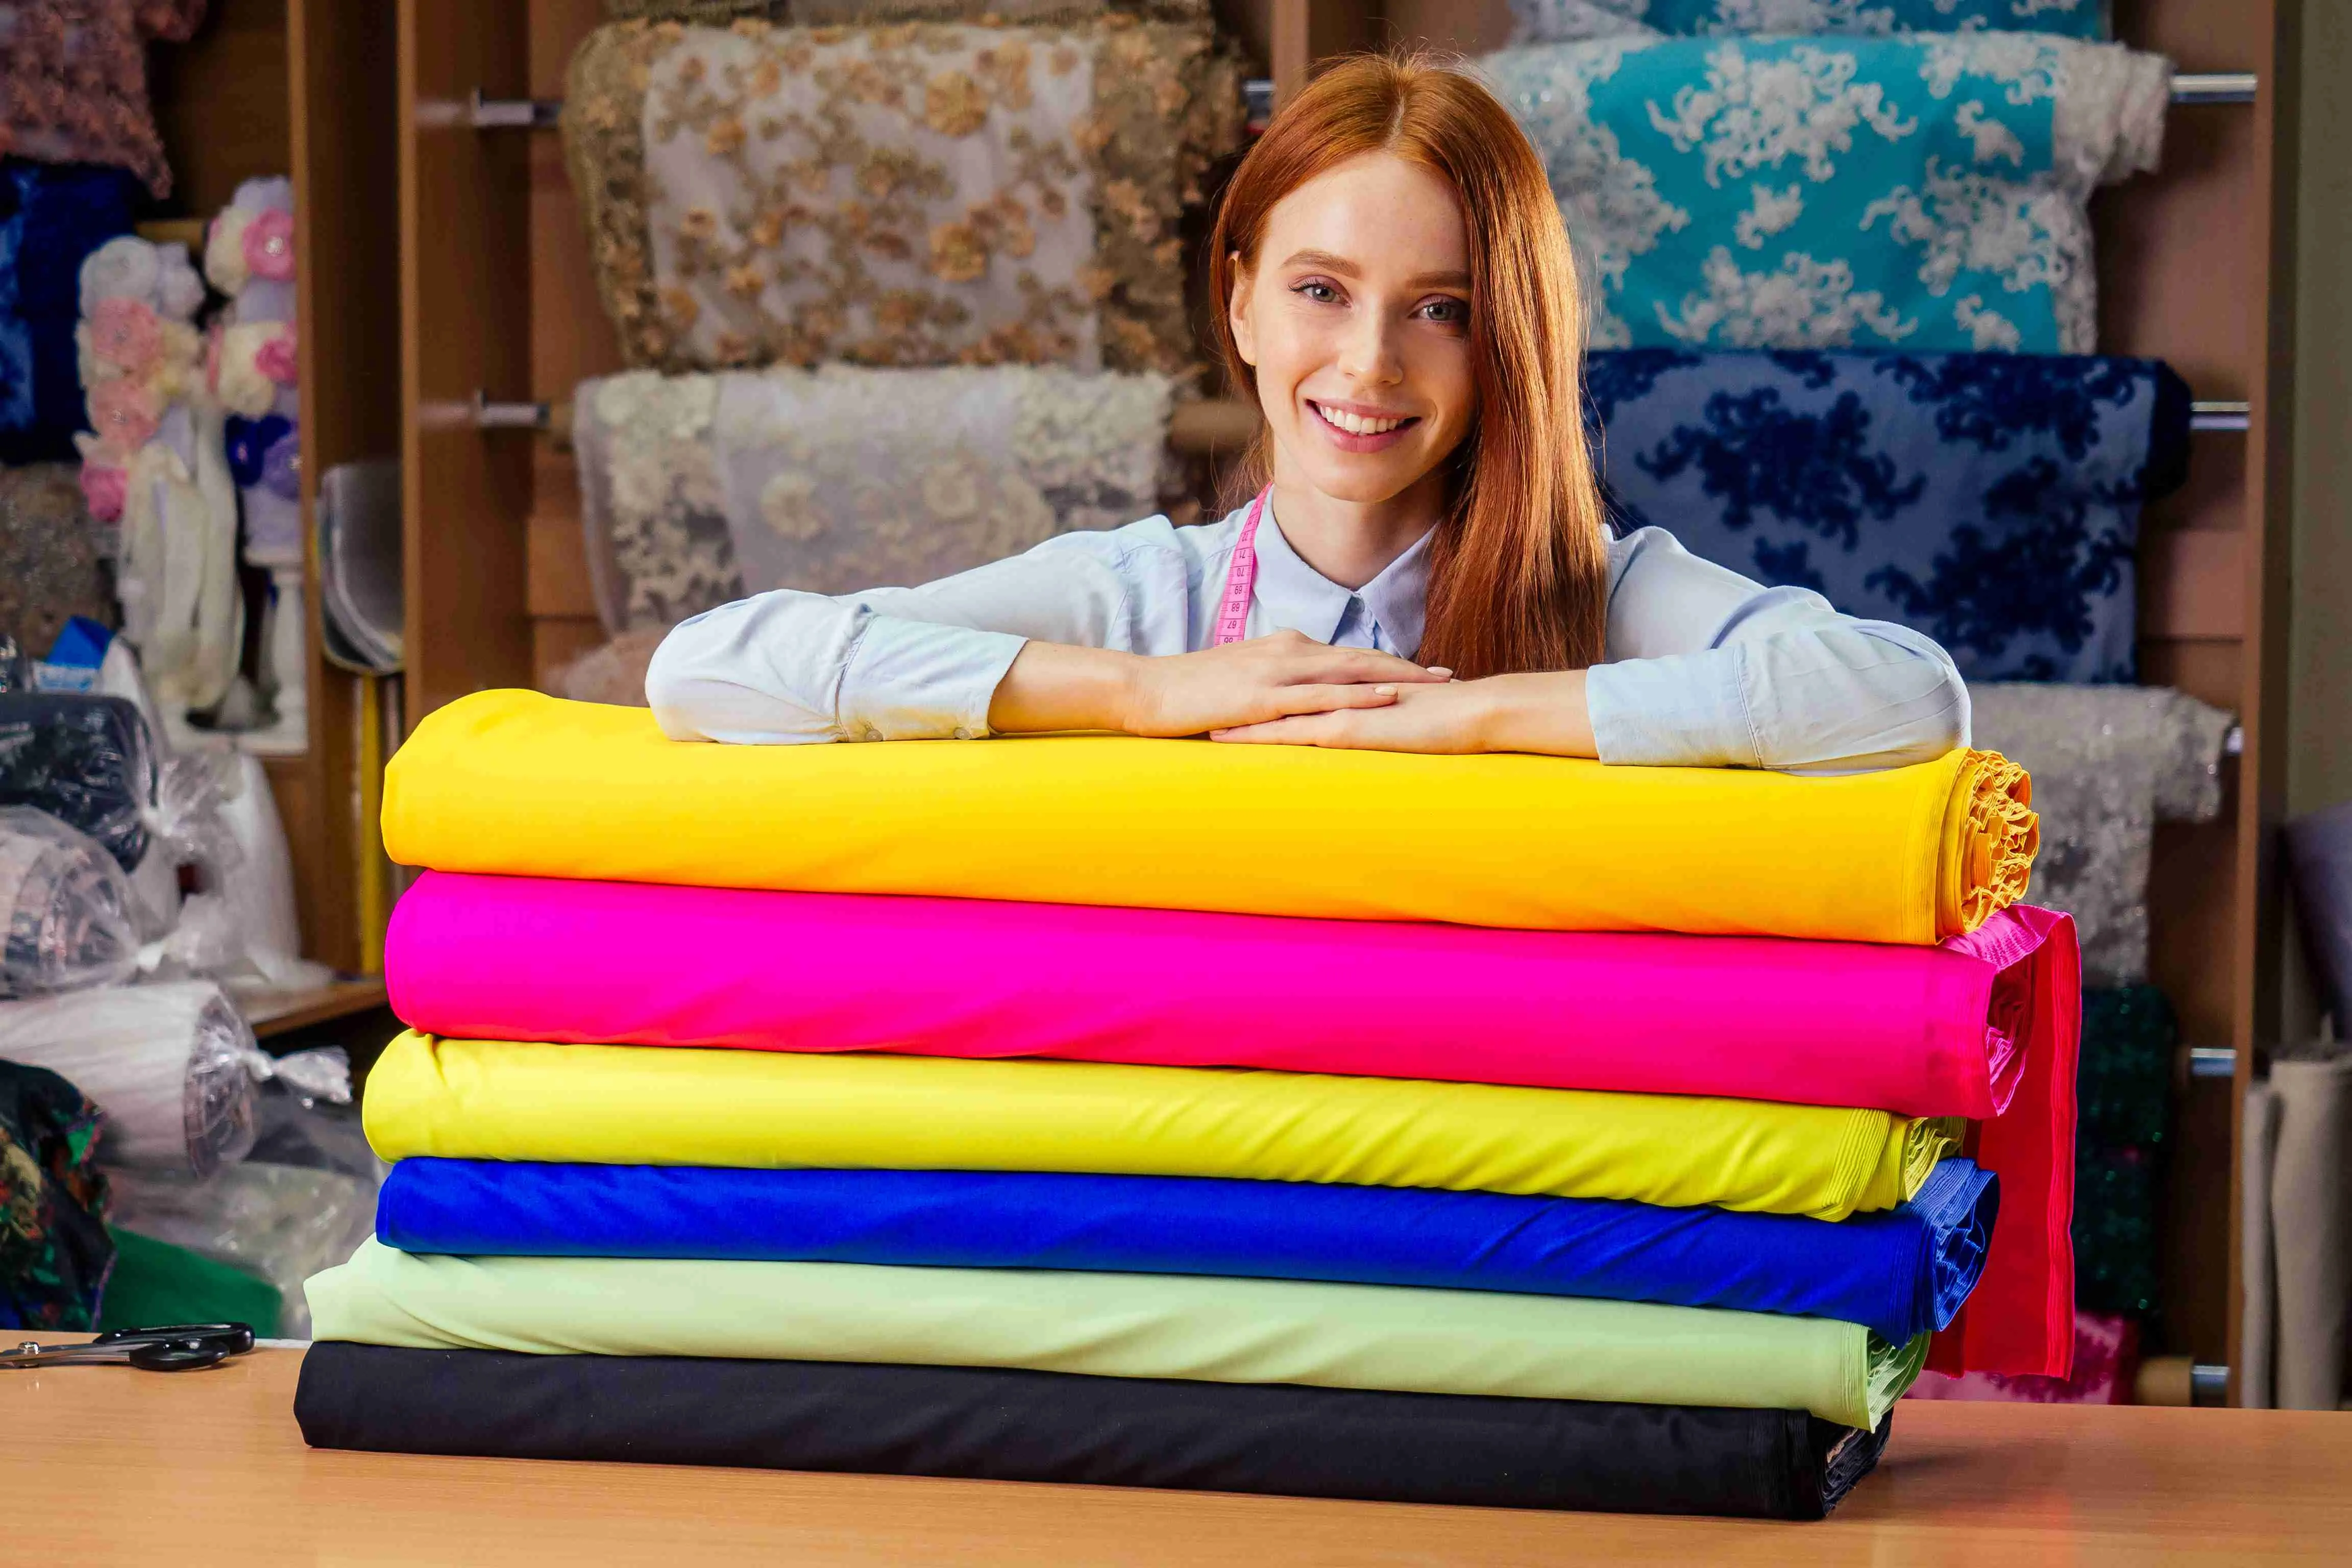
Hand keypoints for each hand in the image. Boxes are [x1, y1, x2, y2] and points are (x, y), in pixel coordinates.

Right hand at [988, 631, 1447, 737]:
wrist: (1145, 689)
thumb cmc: (1187, 693)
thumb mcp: (1238, 685)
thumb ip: (1272, 689)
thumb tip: (1294, 705)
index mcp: (1284, 649)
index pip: (1346, 657)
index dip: (1387, 665)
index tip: (1423, 673)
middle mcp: (1288, 652)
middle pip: (1361, 659)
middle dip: (1407, 668)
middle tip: (1450, 676)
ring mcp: (1277, 672)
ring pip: (1350, 672)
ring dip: (1396, 678)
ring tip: (1436, 686)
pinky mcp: (1264, 696)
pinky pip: (1320, 695)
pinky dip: (1357, 695)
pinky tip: (1386, 700)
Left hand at [1210, 670, 1595, 757]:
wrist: (1475, 712)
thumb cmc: (1444, 717)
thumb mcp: (1398, 717)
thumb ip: (1376, 716)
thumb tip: (1365, 725)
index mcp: (1348, 689)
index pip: (1296, 689)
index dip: (1260, 692)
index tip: (1227, 697)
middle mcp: (1336, 693)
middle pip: (1276, 695)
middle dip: (1237, 700)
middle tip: (1199, 707)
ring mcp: (1339, 707)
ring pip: (1275, 711)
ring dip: (1238, 718)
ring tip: (1201, 724)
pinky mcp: (1347, 727)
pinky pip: (1294, 732)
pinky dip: (1260, 735)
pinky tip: (1232, 741)